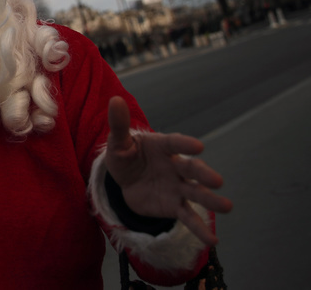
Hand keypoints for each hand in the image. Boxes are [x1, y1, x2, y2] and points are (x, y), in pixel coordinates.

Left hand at [105, 96, 232, 246]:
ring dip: (211, 200)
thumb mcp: (117, 142)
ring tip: (227, 206)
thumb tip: (114, 99)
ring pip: (196, 193)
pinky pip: (188, 217)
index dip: (185, 144)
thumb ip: (118, 124)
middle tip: (217, 181)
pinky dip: (200, 229)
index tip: (198, 147)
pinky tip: (212, 241)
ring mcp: (177, 186)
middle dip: (204, 174)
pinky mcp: (174, 205)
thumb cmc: (125, 155)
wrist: (125, 180)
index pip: (175, 143)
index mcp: (162, 146)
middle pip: (192, 169)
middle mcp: (175, 166)